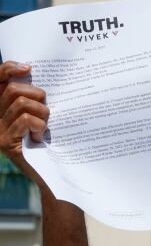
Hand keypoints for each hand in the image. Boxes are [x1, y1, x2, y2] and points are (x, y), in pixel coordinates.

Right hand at [0, 60, 48, 187]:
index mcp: (1, 108)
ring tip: (46, 126)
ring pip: (21, 104)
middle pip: (13, 90)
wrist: (50, 177)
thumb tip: (35, 74)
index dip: (8, 68)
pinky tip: (41, 138)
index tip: (28, 68)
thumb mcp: (41, 117)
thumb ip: (34, 100)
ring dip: (42, 113)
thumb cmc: (49, 145)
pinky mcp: (6, 144)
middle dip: (37, 95)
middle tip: (47, 110)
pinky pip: (26, 121)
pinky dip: (39, 126)